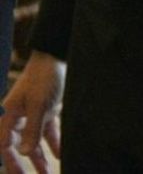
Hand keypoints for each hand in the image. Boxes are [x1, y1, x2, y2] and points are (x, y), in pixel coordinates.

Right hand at [1, 52, 63, 173]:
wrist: (58, 57)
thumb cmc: (44, 78)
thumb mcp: (39, 106)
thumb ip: (32, 130)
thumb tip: (25, 153)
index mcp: (8, 116)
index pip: (3, 145)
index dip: (8, 162)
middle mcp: (17, 117)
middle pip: (16, 146)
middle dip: (23, 164)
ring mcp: (31, 114)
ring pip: (33, 141)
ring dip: (40, 158)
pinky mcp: (45, 110)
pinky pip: (47, 131)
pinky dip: (53, 142)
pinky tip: (60, 154)